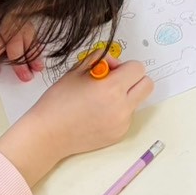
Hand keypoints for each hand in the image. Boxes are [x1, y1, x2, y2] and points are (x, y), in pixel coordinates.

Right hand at [0, 54, 154, 185]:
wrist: (48, 134)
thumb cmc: (58, 101)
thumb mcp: (76, 70)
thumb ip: (100, 59)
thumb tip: (114, 63)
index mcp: (111, 88)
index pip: (138, 68)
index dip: (125, 66)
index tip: (111, 70)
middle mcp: (121, 107)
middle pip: (147, 85)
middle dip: (134, 79)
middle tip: (115, 82)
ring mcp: (122, 123)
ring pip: (137, 101)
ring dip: (126, 96)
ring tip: (101, 100)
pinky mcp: (119, 135)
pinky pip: (128, 116)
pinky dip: (118, 111)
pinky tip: (98, 114)